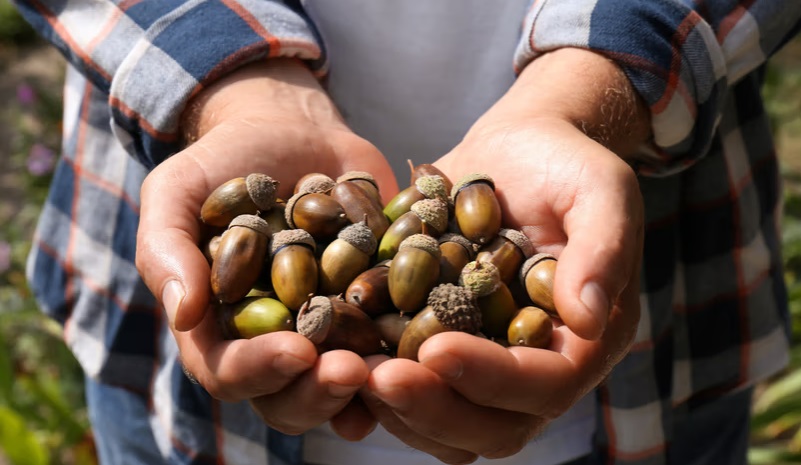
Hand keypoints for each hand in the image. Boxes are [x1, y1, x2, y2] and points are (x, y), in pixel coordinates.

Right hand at [135, 58, 396, 435]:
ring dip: (370, 388)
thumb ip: (167, 249)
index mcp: (222, 330)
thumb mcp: (178, 193)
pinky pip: (396, 340)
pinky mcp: (377, 306)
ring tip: (395, 371)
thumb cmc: (224, 163)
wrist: (292, 130)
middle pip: (292, 395)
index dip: (260, 371)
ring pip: (346, 383)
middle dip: (321, 391)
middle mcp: (277, 342)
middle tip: (352, 371)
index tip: (295, 352)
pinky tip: (437, 349)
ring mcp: (331, 329)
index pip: (230, 372)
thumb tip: (182, 313)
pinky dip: (414, 350)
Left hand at [360, 48, 648, 462]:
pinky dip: (369, 385)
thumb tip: (586, 317)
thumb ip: (603, 248)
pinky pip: (408, 389)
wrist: (514, 152)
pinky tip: (333, 355)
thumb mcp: (599, 190)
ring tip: (346, 371)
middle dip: (433, 408)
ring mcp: (482, 363)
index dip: (491, 379)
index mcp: (579, 342)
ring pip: (444, 425)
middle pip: (490, 426)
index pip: (543, 385)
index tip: (436, 348)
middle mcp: (530, 367)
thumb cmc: (564, 165)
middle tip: (378, 377)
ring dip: (395, 410)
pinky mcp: (438, 346)